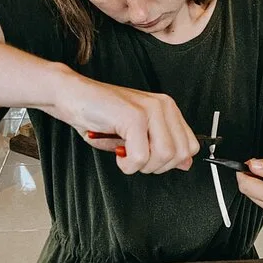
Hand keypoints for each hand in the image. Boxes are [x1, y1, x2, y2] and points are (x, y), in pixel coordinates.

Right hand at [49, 70, 199, 174]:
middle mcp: (163, 106)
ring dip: (141, 166)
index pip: (190, 146)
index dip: (171, 162)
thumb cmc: (100, 114)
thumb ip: (163, 146)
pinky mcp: (134, 117)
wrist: (72, 95)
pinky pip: (141, 157)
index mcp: (167, 108)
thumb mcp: (137, 134)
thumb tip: (186, 164)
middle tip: (135, 158)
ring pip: (163, 156)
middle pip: (179, 154)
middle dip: (157, 166)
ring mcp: (150, 110)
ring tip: (125, 154)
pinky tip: (117, 153)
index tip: (150, 159)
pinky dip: (127, 165)